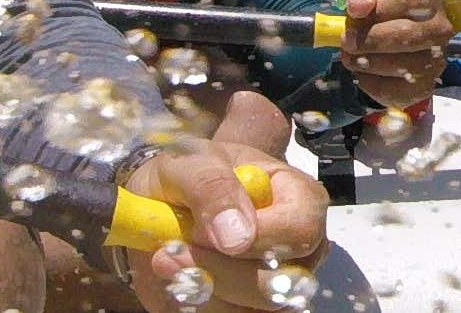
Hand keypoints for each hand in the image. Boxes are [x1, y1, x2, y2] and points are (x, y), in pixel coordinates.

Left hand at [124, 92, 328, 312]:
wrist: (159, 201)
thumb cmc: (188, 173)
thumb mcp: (190, 161)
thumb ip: (212, 186)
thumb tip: (238, 236)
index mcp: (298, 198)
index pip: (301, 229)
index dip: (257, 237)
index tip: (201, 231)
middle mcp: (297, 247)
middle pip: (283, 280)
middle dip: (221, 272)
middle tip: (171, 251)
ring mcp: (276, 281)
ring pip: (257, 308)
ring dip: (205, 288)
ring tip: (167, 259)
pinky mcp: (247, 306)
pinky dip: (198, 303)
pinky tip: (177, 278)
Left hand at [340, 0, 454, 110]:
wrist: (396, 47)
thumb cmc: (383, 15)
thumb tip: (357, 6)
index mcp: (431, 0)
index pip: (408, 0)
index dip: (377, 9)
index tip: (353, 16)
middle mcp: (440, 30)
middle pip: (405, 35)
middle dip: (369, 39)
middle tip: (347, 42)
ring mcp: (436, 61)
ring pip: (401, 65)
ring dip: (366, 62)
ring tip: (350, 57)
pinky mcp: (424, 87)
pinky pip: (394, 89)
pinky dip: (370, 82)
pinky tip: (363, 72)